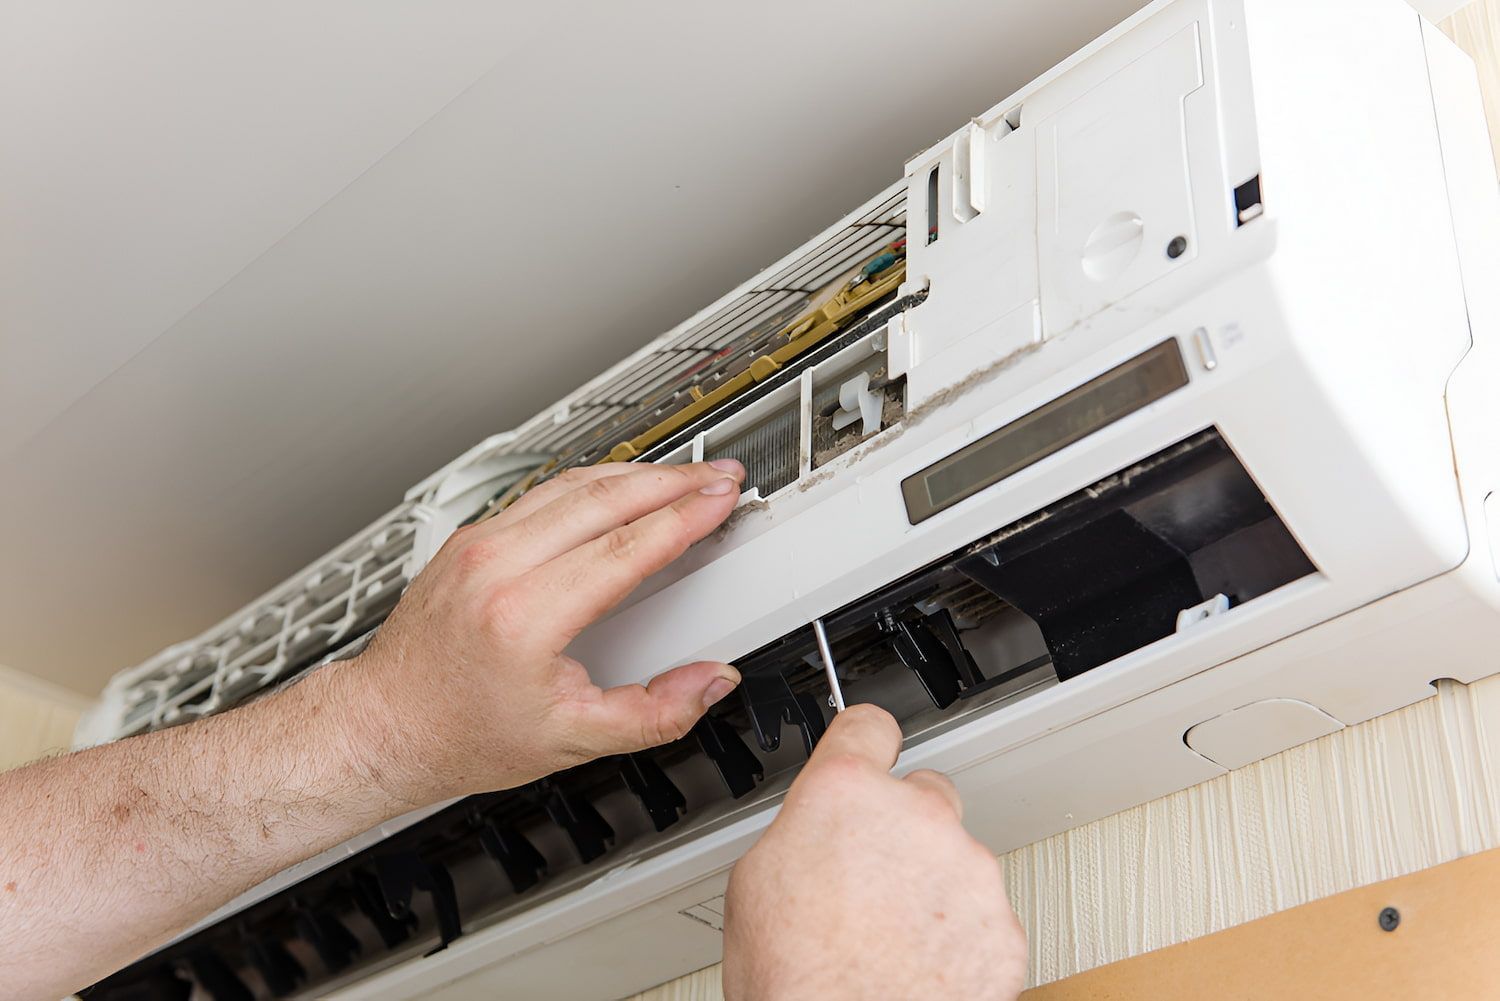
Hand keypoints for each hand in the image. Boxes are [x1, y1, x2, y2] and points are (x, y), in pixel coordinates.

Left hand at [337, 458, 747, 805]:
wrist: (384, 725)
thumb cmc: (459, 734)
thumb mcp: (570, 741)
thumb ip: (653, 715)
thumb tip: (709, 683)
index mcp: (522, 615)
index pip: (624, 547)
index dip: (683, 517)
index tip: (720, 500)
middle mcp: (495, 567)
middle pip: (603, 498)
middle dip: (673, 480)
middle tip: (718, 475)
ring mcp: (476, 545)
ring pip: (571, 484)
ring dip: (636, 474)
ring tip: (683, 475)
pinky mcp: (469, 539)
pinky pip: (543, 494)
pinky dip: (593, 483)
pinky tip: (621, 487)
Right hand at [722, 705, 1026, 1000]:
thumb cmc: (796, 980)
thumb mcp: (754, 881)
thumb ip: (802, 830)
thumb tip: (816, 830)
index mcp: (847, 794)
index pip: (868, 726)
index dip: (864, 740)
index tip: (869, 747)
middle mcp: (917, 818)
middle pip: (924, 794)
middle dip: (902, 827)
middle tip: (869, 879)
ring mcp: (968, 872)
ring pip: (956, 858)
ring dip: (932, 885)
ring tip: (888, 936)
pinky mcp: (1002, 927)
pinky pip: (983, 915)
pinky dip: (959, 936)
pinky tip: (918, 963)